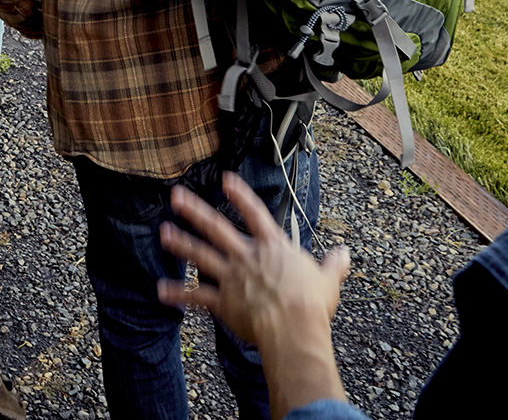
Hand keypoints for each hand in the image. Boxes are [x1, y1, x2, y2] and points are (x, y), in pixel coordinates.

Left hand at [159, 173, 352, 411]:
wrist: (293, 328)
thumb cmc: (312, 304)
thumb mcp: (329, 279)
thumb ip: (334, 265)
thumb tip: (346, 254)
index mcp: (273, 247)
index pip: (255, 213)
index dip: (240, 194)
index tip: (225, 178)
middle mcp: (248, 257)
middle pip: (217, 228)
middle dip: (195, 210)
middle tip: (175, 195)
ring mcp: (232, 278)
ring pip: (201, 255)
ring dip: (181, 243)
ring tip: (163, 232)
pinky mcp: (223, 302)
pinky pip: (196, 296)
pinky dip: (179, 294)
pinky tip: (161, 289)